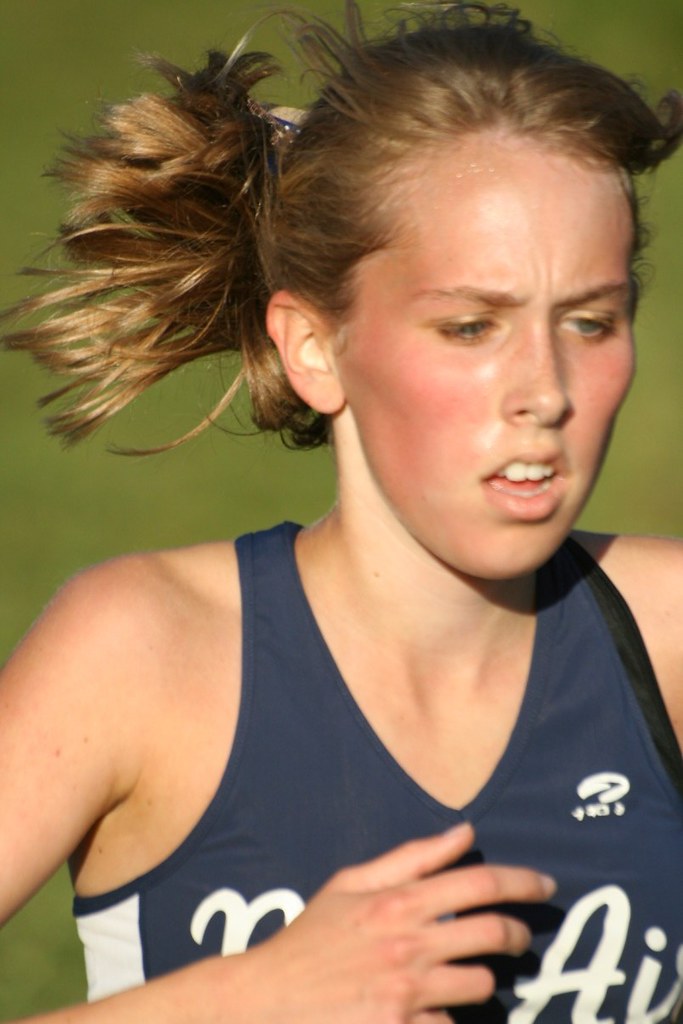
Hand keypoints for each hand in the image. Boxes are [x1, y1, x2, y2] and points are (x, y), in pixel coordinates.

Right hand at [239, 823, 554, 1022]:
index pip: (479, 883)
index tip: (545, 885)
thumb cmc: (310, 939)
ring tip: (466, 974)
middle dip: (518, 933)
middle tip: (521, 937)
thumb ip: (412, 857)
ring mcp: (408, 994)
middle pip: (493, 933)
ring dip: (483, 979)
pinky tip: (431, 1010)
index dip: (522, 882)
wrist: (268, 1001)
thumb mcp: (350, 884)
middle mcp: (409, 945)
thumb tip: (464, 832)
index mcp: (398, 902)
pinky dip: (448, 1017)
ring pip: (482, 985)